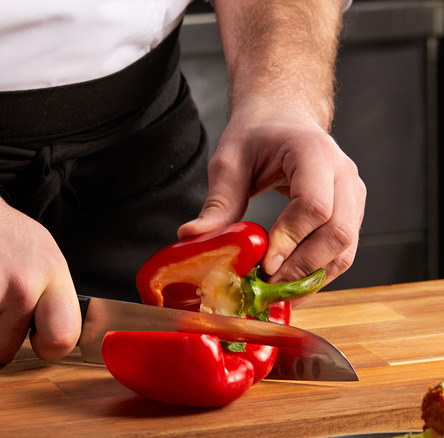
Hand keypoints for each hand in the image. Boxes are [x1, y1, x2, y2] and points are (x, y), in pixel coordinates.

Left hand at [177, 106, 365, 287]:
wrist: (283, 118)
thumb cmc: (258, 134)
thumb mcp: (229, 160)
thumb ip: (218, 200)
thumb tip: (192, 235)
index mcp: (314, 153)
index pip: (314, 205)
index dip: (291, 238)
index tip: (265, 263)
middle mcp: (343, 174)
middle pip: (338, 232)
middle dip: (301, 265)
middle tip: (266, 285)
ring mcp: (353, 195)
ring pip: (346, 248)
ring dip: (311, 277)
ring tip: (275, 291)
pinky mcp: (351, 213)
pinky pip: (342, 252)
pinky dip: (317, 273)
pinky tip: (288, 286)